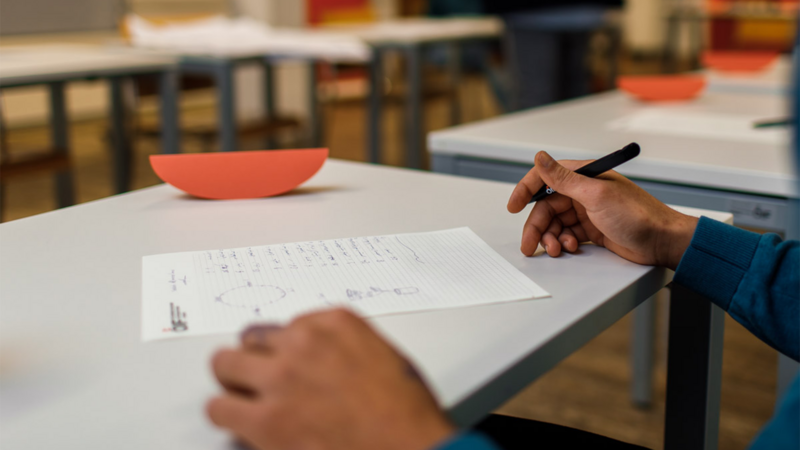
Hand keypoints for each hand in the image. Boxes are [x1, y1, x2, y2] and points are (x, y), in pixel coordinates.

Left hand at [207, 309, 454, 449]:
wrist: (409, 446)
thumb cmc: (406, 410)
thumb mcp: (385, 356)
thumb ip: (346, 347)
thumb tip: (323, 360)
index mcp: (336, 323)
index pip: (288, 325)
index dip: (286, 348)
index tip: (290, 360)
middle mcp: (303, 343)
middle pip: (251, 338)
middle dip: (254, 357)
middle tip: (257, 375)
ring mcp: (281, 379)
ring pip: (225, 365)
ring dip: (233, 380)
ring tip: (240, 395)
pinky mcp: (266, 420)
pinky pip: (219, 409)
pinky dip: (227, 415)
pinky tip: (239, 421)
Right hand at [507, 151, 697, 269]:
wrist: (662, 242)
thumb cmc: (638, 215)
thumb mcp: (596, 195)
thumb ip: (563, 178)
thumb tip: (540, 157)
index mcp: (584, 176)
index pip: (545, 178)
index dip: (526, 191)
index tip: (513, 206)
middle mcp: (583, 191)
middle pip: (546, 207)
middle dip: (536, 226)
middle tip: (530, 245)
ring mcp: (587, 211)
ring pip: (555, 223)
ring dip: (551, 237)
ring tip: (557, 249)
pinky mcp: (592, 229)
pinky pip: (566, 234)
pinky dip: (563, 242)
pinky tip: (570, 247)